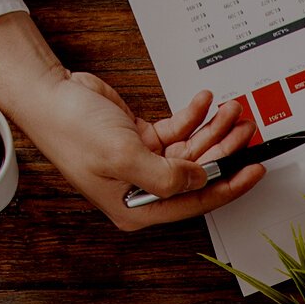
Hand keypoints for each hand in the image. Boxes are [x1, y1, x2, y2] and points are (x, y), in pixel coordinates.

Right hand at [0, 11, 262, 228]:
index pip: (194, 202)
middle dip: (225, 150)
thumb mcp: (122, 156)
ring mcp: (144, 163)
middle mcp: (143, 188)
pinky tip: (204, 102)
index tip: (253, 171)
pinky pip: (178, 130)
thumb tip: (200, 180)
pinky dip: (193, 116)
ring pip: (192, 150)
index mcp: (137, 207)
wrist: (51, 96)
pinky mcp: (142, 139)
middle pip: (198, 174)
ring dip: (213, 129)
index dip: (228, 186)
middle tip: (246, 129)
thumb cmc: (72, 130)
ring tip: (232, 110)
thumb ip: (166, 175)